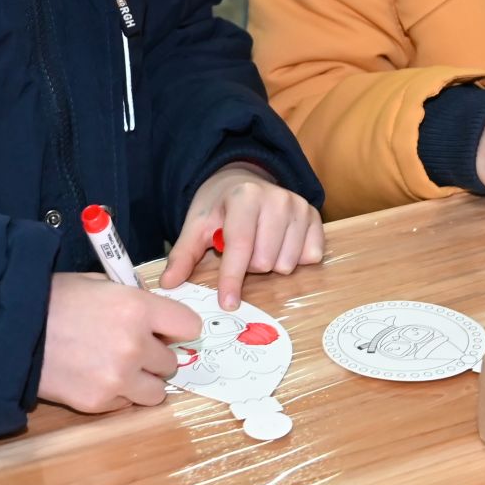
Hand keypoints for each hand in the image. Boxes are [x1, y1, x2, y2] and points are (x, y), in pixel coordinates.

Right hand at [37, 273, 200, 413]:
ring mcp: (118, 377)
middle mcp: (135, 345)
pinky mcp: (98, 402)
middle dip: (155, 355)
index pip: (189, 326)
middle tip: (131, 347)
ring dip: (143, 380)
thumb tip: (156, 313)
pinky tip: (94, 377)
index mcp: (138, 308)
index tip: (168, 330)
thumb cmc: (53, 300)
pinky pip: (126, 404)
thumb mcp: (99, 283)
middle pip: (172, 361)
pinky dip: (118, 394)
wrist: (10, 331)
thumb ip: (134, 300)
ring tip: (118, 367)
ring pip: (157, 390)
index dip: (178, 328)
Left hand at [161, 164, 323, 308]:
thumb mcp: (197, 225)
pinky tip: (281, 245)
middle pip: (265, 261)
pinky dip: (294, 259)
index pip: (241, 246)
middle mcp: (277, 198)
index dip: (232, 278)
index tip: (227, 303)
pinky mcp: (315, 216)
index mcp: (245, 197)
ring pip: (287, 263)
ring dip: (271, 265)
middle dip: (250, 266)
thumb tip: (169, 284)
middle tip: (242, 252)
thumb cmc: (219, 206)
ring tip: (260, 247)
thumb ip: (184, 255)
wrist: (244, 181)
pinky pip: (310, 257)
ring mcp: (299, 206)